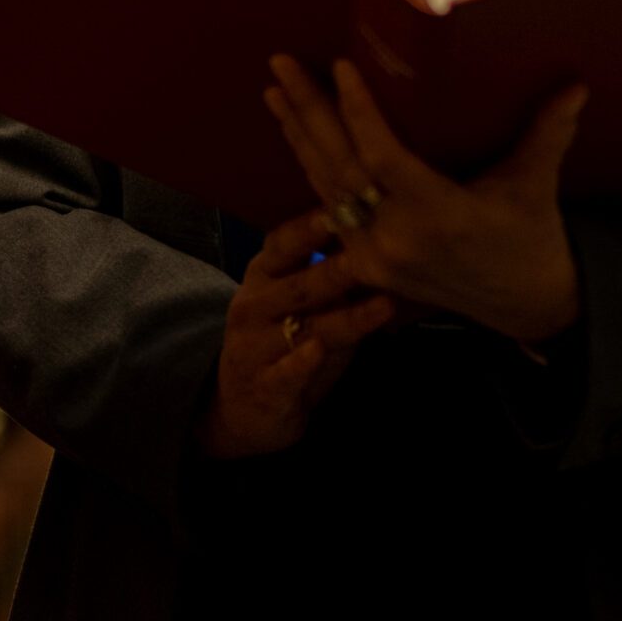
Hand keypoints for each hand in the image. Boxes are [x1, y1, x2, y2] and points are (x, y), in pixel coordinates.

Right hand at [195, 212, 397, 459]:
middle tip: (372, 256)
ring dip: (346, 316)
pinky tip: (317, 350)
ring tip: (382, 304)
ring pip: (305, 328)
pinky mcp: (265, 388)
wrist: (239, 409)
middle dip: (337, 270)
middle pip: (299, 285)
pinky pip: (286, 372)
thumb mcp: (300, 303)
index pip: (282, 246)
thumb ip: (330, 276)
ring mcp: (256, 348)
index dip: (308, 229)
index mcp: (262, 277)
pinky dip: (302, 363)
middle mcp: (254, 307)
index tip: (339, 211)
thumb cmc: (282, 342)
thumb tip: (378, 239)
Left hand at [265, 54, 585, 344]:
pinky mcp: (369, 267)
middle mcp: (399, 240)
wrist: (526, 303)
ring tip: (276, 92)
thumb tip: (576, 86)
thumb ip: (549, 132)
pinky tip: (296, 138)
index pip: (382, 158)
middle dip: (308, 113)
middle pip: (340, 167)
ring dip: (298, 137)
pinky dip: (312, 171)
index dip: (356, 113)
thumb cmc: (533, 237)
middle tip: (283, 65)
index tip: (340, 66)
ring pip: (326, 189)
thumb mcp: (536, 184)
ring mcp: (378, 258)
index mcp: (440, 216)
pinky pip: (330, 213)